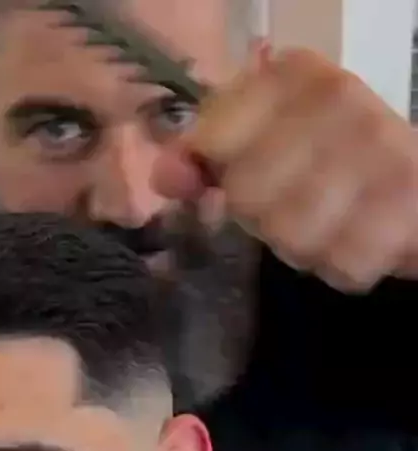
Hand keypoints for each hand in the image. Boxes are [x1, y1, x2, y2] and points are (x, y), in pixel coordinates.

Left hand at [153, 43, 417, 291]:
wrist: (414, 191)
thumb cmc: (328, 166)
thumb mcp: (263, 145)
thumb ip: (207, 154)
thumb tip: (167, 177)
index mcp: (293, 74)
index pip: (213, 142)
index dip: (218, 173)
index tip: (235, 176)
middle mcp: (339, 98)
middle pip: (249, 196)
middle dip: (264, 218)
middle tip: (295, 206)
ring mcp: (378, 150)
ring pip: (292, 235)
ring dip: (303, 247)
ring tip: (328, 225)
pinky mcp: (407, 205)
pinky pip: (341, 265)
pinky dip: (344, 267)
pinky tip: (356, 241)